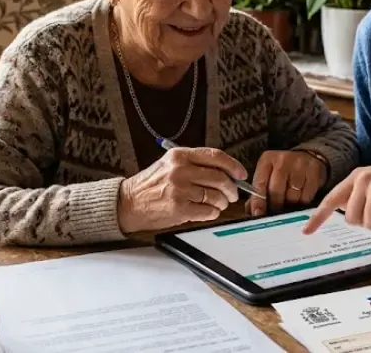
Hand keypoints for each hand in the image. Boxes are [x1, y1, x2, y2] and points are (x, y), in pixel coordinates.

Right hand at [117, 147, 247, 233]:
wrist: (129, 203)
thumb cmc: (150, 185)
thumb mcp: (169, 164)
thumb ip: (195, 164)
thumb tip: (226, 172)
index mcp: (179, 156)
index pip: (215, 156)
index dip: (233, 166)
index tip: (241, 174)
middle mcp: (180, 170)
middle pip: (220, 178)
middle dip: (231, 189)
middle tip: (232, 194)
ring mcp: (180, 190)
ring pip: (216, 196)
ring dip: (221, 203)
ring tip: (217, 204)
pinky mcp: (179, 208)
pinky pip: (208, 211)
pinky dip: (212, 213)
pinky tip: (206, 212)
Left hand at [247, 150, 327, 216]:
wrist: (309, 157)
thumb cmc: (284, 170)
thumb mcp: (269, 174)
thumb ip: (259, 192)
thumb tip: (253, 212)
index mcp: (267, 160)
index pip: (260, 184)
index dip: (258, 202)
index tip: (258, 215)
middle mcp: (282, 160)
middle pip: (276, 191)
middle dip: (275, 206)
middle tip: (276, 213)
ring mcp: (299, 165)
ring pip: (292, 196)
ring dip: (289, 205)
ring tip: (288, 206)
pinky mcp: (314, 172)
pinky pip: (306, 196)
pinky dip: (302, 202)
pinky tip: (300, 200)